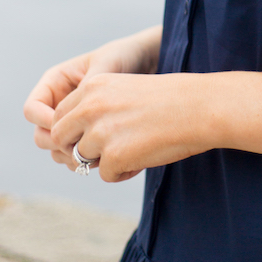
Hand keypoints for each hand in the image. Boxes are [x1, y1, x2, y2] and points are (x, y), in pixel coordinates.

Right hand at [23, 26, 161, 171]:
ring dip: (72, 157)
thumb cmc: (122, 57)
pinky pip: (76, 155)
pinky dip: (86, 160)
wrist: (145, 64)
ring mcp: (71, 123)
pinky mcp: (87, 137)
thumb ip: (89, 86)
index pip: (32, 109)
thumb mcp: (105, 64)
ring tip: (96, 154)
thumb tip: (77, 114)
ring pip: (57, 150)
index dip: (44, 121)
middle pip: (41, 135)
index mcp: (54, 83)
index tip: (69, 126)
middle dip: (58, 144)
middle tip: (81, 147)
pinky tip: (105, 158)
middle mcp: (58, 105)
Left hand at [49, 72, 215, 182]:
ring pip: (81, 158)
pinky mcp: (114, 156)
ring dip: (103, 160)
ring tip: (132, 152)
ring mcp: (100, 132)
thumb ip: (97, 106)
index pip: (60, 115)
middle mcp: (90, 107)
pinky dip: (123, 173)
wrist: (201, 107)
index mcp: (92, 86)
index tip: (92, 136)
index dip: (74, 130)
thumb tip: (77, 139)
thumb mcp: (124, 90)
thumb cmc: (171, 98)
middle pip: (60, 138)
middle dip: (77, 147)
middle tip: (103, 151)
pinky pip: (106, 175)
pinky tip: (143, 159)